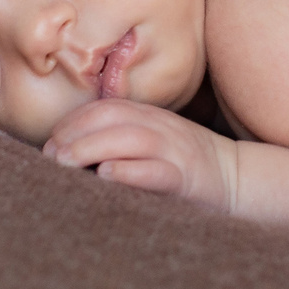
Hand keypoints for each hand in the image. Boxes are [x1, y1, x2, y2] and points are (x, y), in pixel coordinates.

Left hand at [44, 98, 237, 211]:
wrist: (238, 180)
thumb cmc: (183, 166)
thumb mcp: (153, 142)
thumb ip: (119, 140)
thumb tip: (67, 153)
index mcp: (150, 117)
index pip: (103, 108)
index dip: (72, 123)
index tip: (50, 144)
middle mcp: (161, 128)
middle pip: (111, 119)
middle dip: (74, 135)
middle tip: (50, 157)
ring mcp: (175, 152)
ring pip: (130, 139)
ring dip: (92, 148)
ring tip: (66, 164)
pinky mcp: (187, 180)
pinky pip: (157, 171)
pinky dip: (129, 171)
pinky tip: (106, 175)